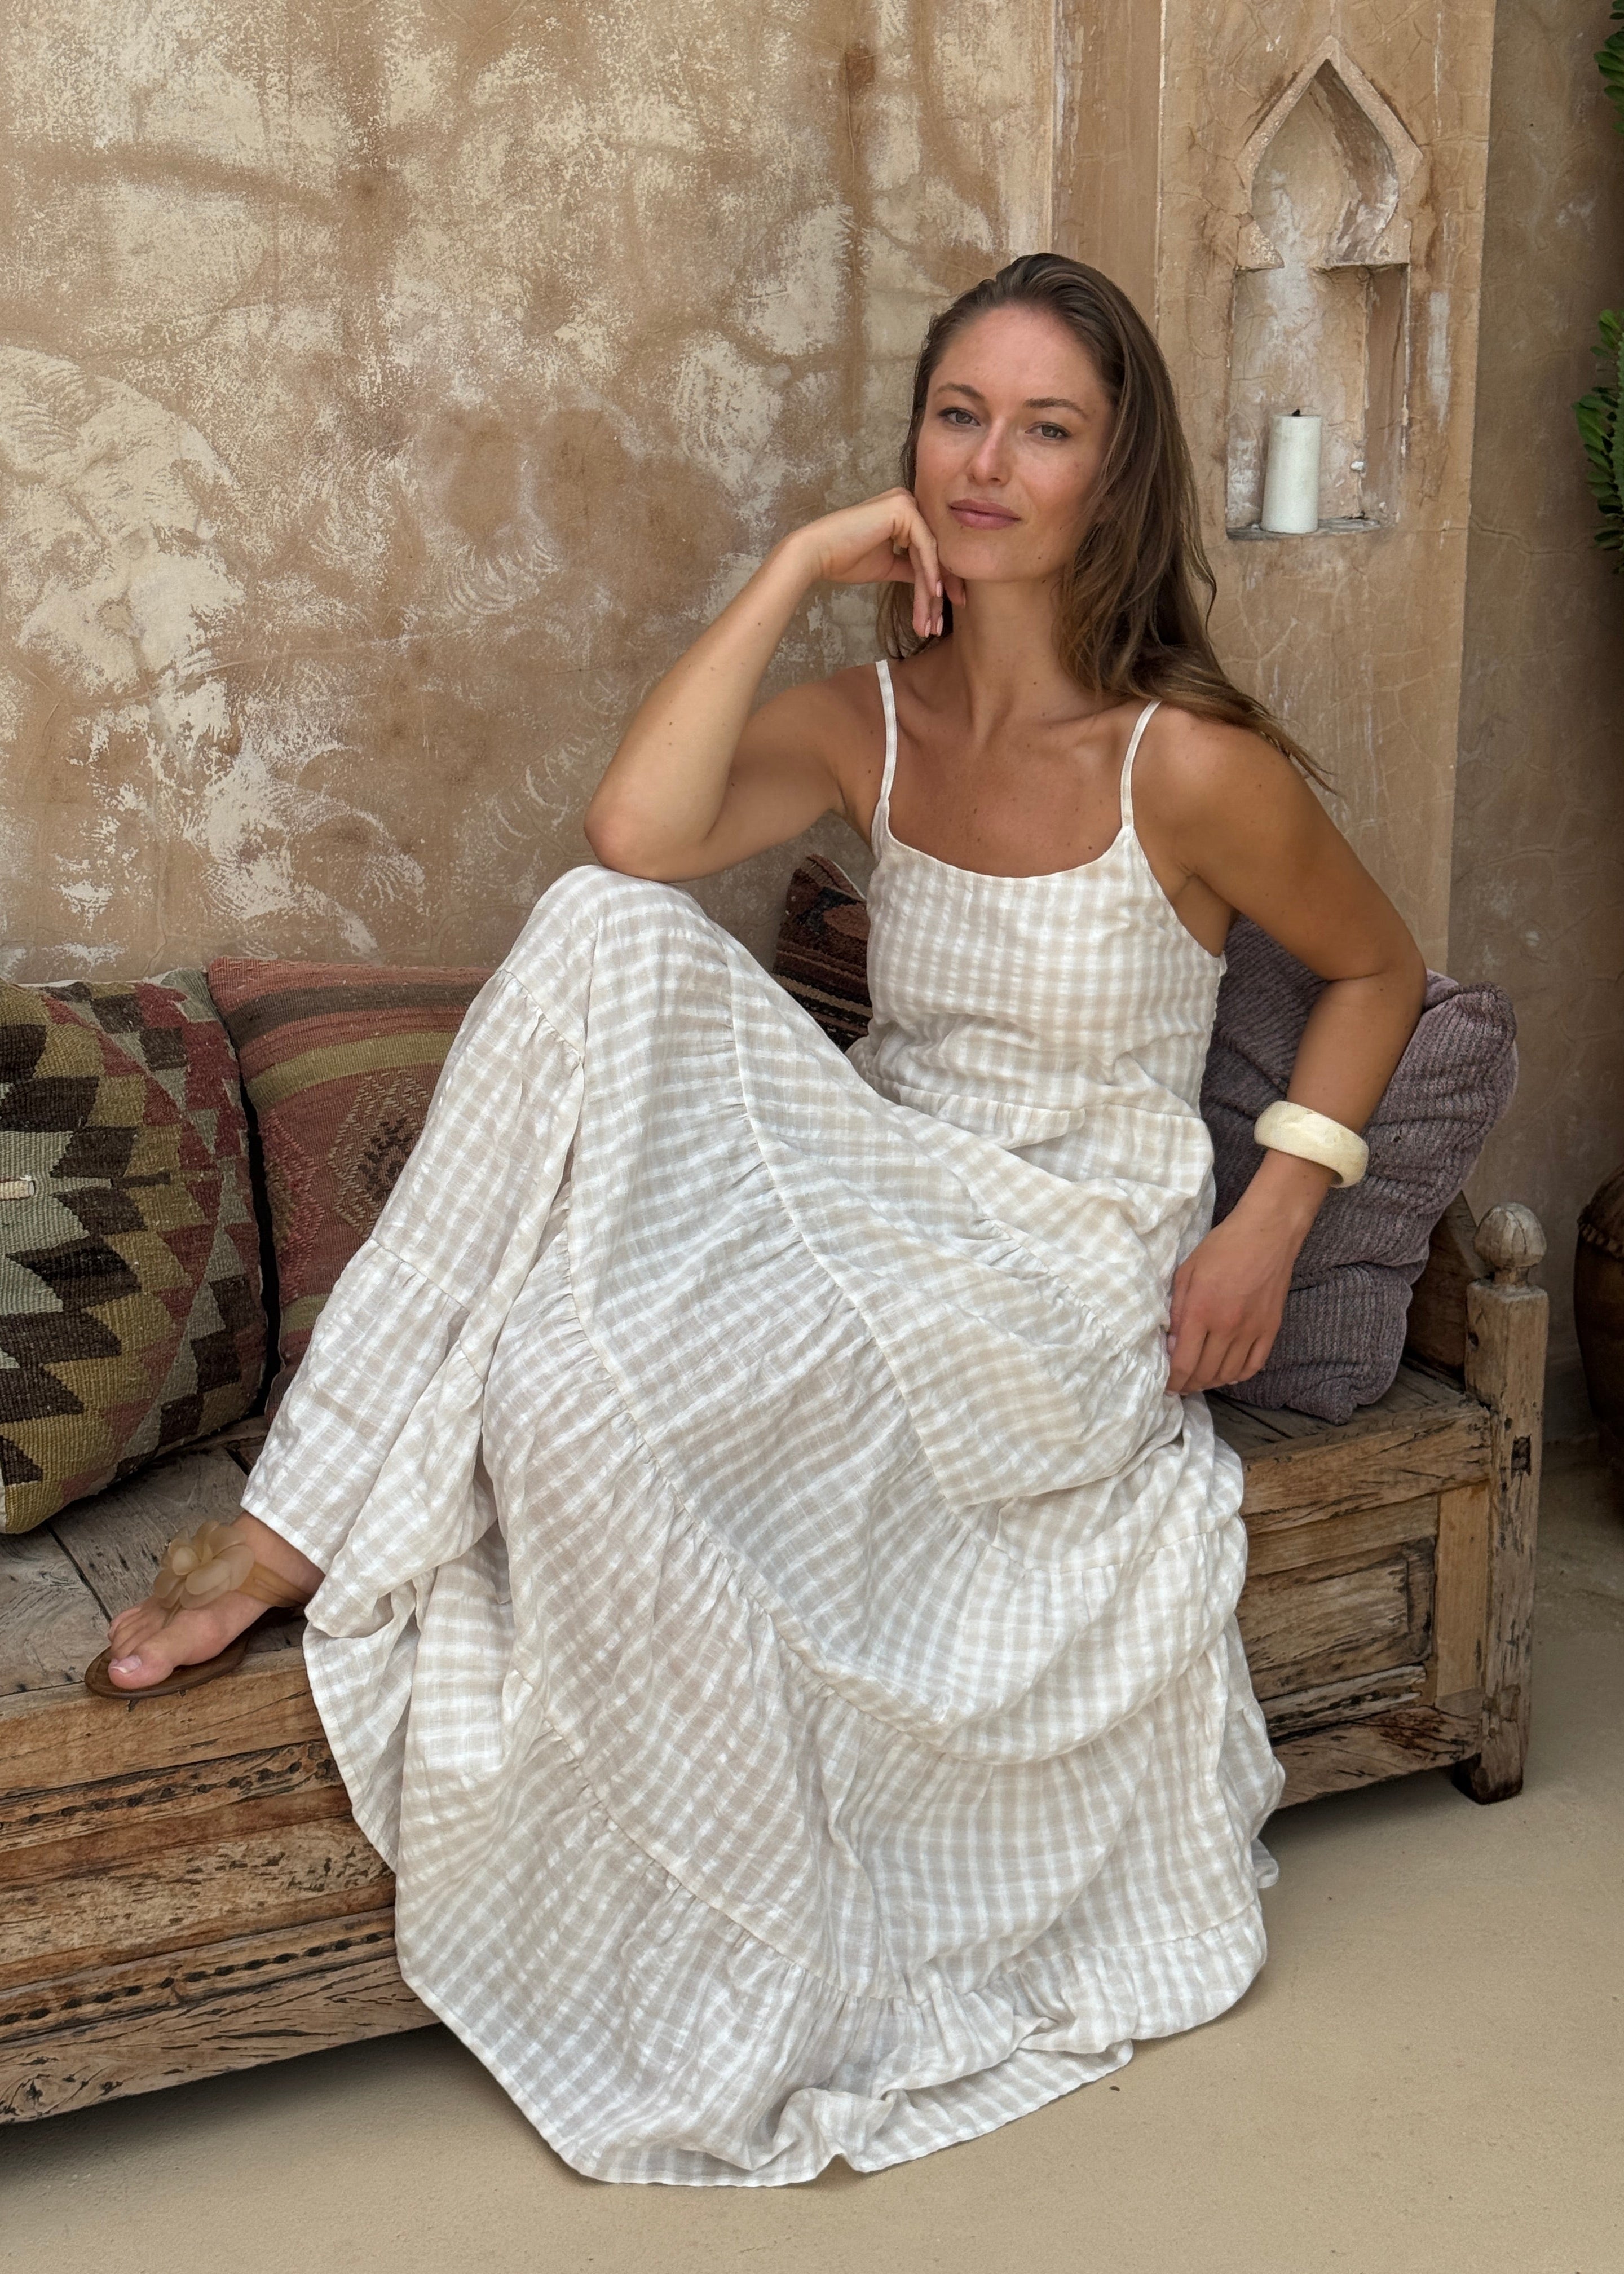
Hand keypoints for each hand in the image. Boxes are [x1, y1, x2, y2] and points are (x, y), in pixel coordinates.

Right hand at [784, 489, 943, 639]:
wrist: (817, 553)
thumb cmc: (845, 559)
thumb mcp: (887, 565)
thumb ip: (911, 568)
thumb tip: (934, 584)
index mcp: (903, 512)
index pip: (928, 551)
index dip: (937, 584)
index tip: (939, 615)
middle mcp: (907, 502)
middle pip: (932, 553)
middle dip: (939, 592)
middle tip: (939, 625)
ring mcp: (906, 502)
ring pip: (930, 554)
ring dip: (931, 592)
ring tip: (931, 622)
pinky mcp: (903, 508)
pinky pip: (924, 547)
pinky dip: (929, 573)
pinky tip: (932, 595)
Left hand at [1165, 1207, 1298, 1396]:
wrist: (1267, 1234)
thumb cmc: (1222, 1248)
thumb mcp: (1186, 1273)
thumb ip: (1177, 1312)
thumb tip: (1171, 1346)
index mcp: (1202, 1312)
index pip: (1184, 1363)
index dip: (1173, 1382)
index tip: (1166, 1386)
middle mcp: (1228, 1326)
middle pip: (1206, 1373)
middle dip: (1189, 1385)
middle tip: (1180, 1385)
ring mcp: (1252, 1330)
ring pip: (1229, 1373)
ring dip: (1211, 1382)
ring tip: (1200, 1380)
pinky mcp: (1271, 1328)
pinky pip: (1254, 1364)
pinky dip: (1239, 1375)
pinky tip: (1228, 1374)